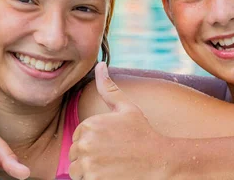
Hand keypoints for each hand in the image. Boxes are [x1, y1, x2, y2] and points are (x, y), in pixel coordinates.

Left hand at [69, 62, 169, 179]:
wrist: (159, 161)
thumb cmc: (143, 134)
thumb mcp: (127, 108)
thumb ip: (108, 88)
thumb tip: (100, 65)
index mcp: (90, 124)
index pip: (78, 137)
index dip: (93, 142)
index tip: (111, 144)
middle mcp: (85, 143)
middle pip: (75, 154)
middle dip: (89, 156)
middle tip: (112, 156)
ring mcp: (88, 163)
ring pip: (75, 170)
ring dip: (88, 171)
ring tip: (109, 166)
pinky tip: (109, 175)